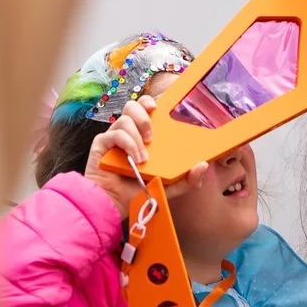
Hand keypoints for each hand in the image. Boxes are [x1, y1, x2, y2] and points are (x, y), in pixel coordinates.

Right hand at [83, 96, 208, 210]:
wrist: (113, 204)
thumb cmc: (139, 192)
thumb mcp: (170, 187)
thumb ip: (188, 180)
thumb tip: (204, 164)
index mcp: (144, 135)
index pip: (146, 109)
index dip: (150, 102)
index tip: (159, 107)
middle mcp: (129, 132)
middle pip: (133, 105)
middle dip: (144, 113)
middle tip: (152, 135)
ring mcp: (115, 136)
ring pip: (125, 118)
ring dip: (138, 136)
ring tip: (144, 157)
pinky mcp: (102, 143)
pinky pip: (116, 133)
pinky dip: (128, 144)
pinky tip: (135, 160)